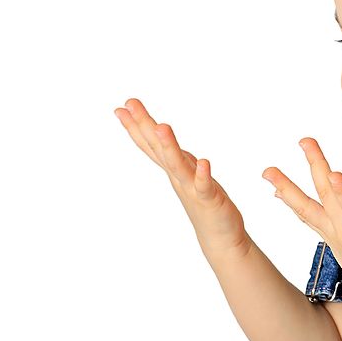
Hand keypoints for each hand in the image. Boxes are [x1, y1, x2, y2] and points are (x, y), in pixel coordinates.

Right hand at [114, 98, 250, 260]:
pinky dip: (202, 175)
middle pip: (158, 149)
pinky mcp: (210, 200)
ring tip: (162, 126)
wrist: (219, 237)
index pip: (151, 145)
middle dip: (144, 125)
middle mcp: (178, 177)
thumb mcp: (186, 174)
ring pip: (178, 165)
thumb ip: (174, 155)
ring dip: (169, 146)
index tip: (122, 106)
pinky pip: (204, 186)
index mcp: (174, 169)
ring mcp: (192, 189)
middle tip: (129, 104)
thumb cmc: (204, 203)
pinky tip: (203, 162)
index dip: (137, 126)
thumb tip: (161, 133)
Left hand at [263, 137, 341, 301]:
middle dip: (315, 167)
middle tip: (304, 140)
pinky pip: (306, 216)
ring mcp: (333, 235)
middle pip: (327, 197)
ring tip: (267, 170)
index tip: (333, 173)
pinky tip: (276, 189)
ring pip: (308, 206)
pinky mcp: (329, 237)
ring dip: (287, 187)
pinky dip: (291, 202)